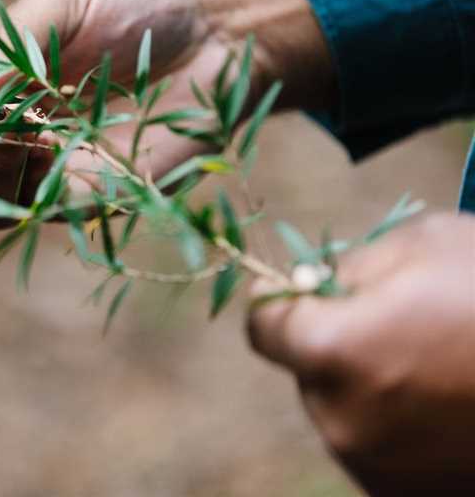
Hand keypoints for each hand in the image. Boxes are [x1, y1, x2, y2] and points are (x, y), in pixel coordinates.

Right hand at [0, 0, 331, 226]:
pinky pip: (41, 211)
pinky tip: (52, 140)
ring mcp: (45, 175)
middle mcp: (5, 138)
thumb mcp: (60, 3)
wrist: (216, 33)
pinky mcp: (91, 198)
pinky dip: (33, 180)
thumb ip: (4, 47)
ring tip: (20, 124)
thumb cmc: (135, 6)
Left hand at [248, 212, 474, 495]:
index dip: (279, 303)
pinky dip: (399, 423)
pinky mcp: (408, 496)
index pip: (264, 327)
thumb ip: (350, 263)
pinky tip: (450, 404)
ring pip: (342, 408)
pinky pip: (379, 445)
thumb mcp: (424, 242)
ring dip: (370, 385)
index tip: (304, 292)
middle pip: (306, 370)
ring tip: (438, 366)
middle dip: (336, 342)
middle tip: (398, 325)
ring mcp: (376, 467)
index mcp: (330, 351)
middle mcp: (340, 420)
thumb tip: (314, 282)